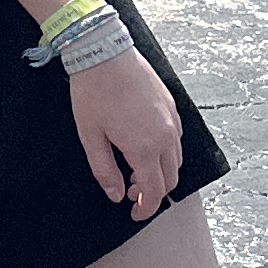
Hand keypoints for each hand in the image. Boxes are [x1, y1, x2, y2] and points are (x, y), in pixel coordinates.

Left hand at [69, 53, 183, 219]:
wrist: (104, 52)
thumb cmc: (93, 93)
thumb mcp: (91, 136)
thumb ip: (104, 170)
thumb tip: (116, 195)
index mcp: (145, 148)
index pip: (155, 191)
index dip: (146, 209)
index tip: (135, 215)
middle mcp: (166, 136)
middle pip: (171, 179)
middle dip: (154, 192)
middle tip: (131, 192)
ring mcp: (172, 120)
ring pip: (176, 160)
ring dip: (160, 172)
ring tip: (134, 169)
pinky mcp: (172, 106)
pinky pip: (176, 139)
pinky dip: (165, 152)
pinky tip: (143, 146)